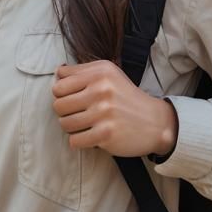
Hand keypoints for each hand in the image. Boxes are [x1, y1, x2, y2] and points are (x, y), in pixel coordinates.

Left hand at [51, 60, 177, 158]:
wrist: (155, 122)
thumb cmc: (126, 97)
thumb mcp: (109, 74)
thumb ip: (82, 71)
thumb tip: (57, 73)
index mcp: (100, 72)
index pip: (59, 85)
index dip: (62, 94)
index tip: (74, 98)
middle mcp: (101, 90)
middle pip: (58, 105)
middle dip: (65, 112)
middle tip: (79, 113)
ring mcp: (103, 113)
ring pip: (64, 124)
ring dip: (71, 127)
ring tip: (85, 124)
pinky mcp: (105, 134)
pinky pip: (74, 141)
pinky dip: (79, 141)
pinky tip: (90, 136)